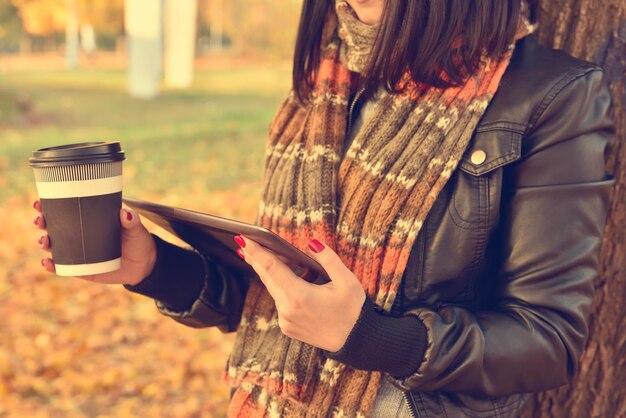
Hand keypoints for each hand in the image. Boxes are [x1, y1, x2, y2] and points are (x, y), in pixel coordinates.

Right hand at [33, 200, 156, 285]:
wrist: (144, 265)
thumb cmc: (138, 241)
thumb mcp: (136, 229)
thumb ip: (132, 221)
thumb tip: (125, 213)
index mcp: (89, 219)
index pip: (65, 209)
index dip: (48, 205)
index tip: (40, 202)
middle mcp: (80, 234)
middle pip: (53, 226)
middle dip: (41, 222)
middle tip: (40, 221)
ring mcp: (78, 251)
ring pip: (54, 246)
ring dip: (44, 242)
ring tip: (44, 241)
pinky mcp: (81, 268)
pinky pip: (61, 267)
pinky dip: (51, 265)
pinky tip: (47, 262)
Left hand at [234, 235, 365, 351]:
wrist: (356, 341)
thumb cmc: (353, 310)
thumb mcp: (347, 280)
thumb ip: (328, 259)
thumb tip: (311, 244)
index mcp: (300, 297)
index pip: (272, 268)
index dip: (256, 252)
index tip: (242, 239)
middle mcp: (287, 310)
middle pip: (267, 278)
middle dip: (256, 259)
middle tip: (243, 242)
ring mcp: (285, 321)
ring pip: (274, 289)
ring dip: (271, 272)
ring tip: (264, 255)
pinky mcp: (287, 327)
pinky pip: (281, 301)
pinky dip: (282, 287)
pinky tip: (287, 277)